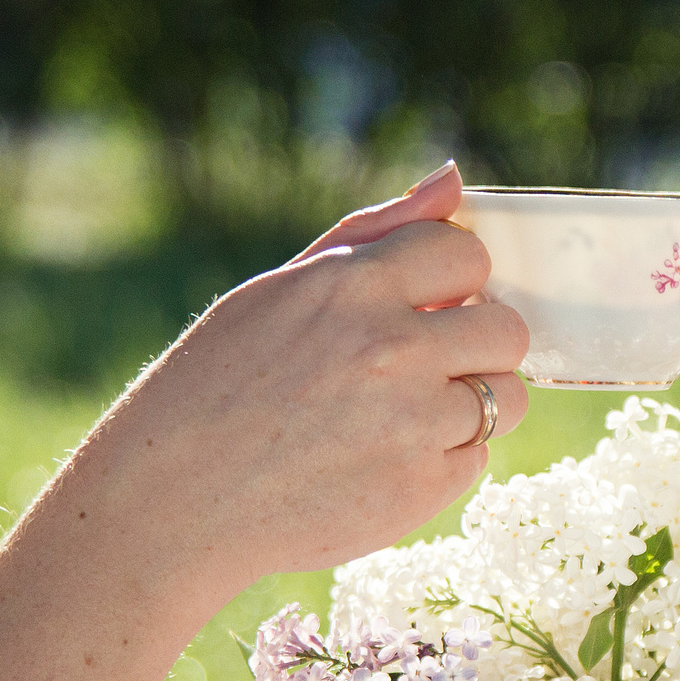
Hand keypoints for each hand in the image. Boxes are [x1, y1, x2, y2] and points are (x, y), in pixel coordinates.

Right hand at [96, 162, 530, 603]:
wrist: (172, 499)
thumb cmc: (218, 384)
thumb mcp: (278, 290)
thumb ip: (374, 233)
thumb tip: (453, 181)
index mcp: (353, 285)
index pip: (467, 254)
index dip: (454, 281)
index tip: (427, 304)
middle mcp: (393, 349)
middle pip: (507, 329)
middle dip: (476, 342)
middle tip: (422, 365)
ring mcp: (412, 423)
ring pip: (507, 398)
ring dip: (469, 402)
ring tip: (401, 416)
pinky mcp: (419, 490)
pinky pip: (475, 459)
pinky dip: (442, 460)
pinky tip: (381, 460)